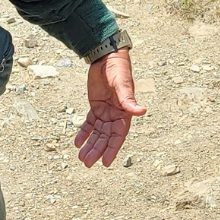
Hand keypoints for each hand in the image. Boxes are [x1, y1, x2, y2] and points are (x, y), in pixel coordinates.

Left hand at [75, 49, 146, 167]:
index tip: (106, 162)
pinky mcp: (96, 106)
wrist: (107, 56)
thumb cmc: (118, 68)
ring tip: (81, 157)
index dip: (112, 149)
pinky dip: (84, 132)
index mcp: (125, 112)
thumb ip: (129, 99)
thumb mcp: (123, 84)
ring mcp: (105, 111)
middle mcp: (116, 114)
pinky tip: (77, 142)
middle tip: (87, 163)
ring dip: (90, 144)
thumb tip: (142, 111)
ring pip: (97, 132)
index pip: (119, 135)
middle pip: (106, 137)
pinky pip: (89, 123)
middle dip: (98, 150)